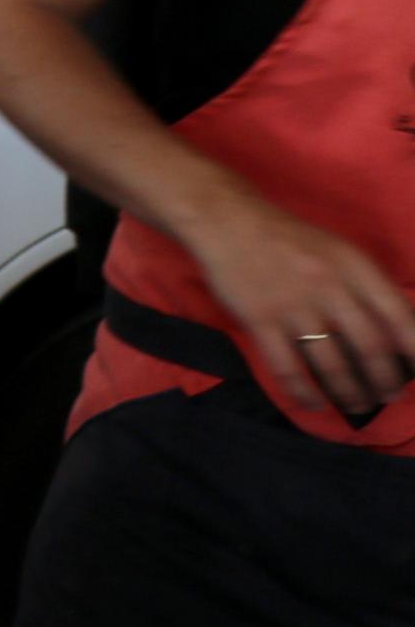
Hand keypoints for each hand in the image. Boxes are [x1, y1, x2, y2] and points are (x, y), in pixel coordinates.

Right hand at [175, 179, 414, 421]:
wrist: (228, 221)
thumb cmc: (290, 239)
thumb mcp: (340, 250)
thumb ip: (366, 286)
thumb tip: (395, 332)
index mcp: (354, 266)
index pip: (398, 316)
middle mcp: (329, 287)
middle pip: (370, 348)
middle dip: (384, 381)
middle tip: (388, 395)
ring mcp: (293, 305)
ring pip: (332, 365)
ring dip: (350, 393)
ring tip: (357, 405)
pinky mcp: (260, 319)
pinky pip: (287, 368)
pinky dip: (304, 392)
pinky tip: (313, 403)